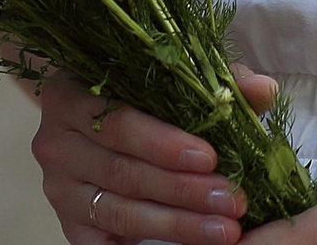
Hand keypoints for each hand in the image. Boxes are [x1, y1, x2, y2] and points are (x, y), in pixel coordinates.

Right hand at [32, 64, 279, 244]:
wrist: (95, 133)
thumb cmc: (138, 103)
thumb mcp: (169, 86)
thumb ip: (214, 86)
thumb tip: (262, 89)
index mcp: (68, 96)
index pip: (114, 120)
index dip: (162, 141)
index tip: (210, 156)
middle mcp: (54, 142)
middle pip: (121, 171)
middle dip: (182, 189)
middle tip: (234, 200)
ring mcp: (59, 188)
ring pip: (119, 211)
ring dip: (177, 224)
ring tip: (226, 229)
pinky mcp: (70, 225)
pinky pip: (106, 242)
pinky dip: (150, 244)